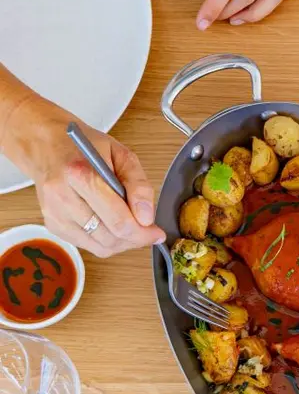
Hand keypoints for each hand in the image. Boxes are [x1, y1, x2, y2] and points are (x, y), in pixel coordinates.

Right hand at [3, 97, 162, 257]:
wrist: (47, 146)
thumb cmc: (86, 148)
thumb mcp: (122, 155)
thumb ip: (139, 186)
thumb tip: (146, 217)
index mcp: (79, 174)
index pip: (118, 219)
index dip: (143, 232)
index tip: (157, 232)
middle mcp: (62, 197)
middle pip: (110, 237)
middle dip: (136, 238)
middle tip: (147, 231)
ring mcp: (54, 213)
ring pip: (100, 247)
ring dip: (122, 243)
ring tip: (131, 227)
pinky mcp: (52, 225)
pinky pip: (88, 246)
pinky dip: (106, 242)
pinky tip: (111, 226)